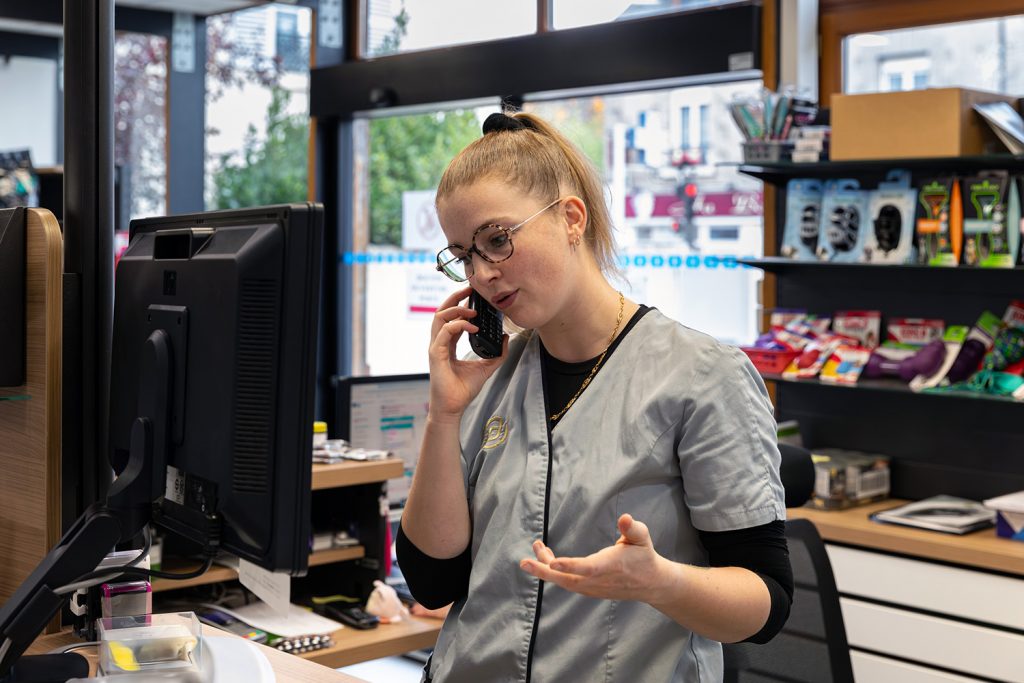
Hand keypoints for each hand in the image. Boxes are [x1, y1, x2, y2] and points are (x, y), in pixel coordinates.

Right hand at [428, 286, 507, 419]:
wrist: (453, 407)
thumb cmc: (463, 390)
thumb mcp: (486, 367)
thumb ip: (497, 353)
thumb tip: (505, 338)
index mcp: (448, 344)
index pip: (450, 317)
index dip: (459, 303)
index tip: (473, 295)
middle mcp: (440, 343)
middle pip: (441, 311)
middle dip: (454, 297)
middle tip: (469, 288)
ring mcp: (436, 347)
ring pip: (440, 317)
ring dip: (457, 309)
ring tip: (474, 310)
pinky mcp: (436, 354)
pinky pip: (445, 332)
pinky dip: (459, 325)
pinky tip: (473, 326)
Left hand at [519, 514, 669, 602]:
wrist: (650, 583)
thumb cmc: (643, 556)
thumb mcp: (642, 538)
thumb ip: (633, 528)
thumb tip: (624, 517)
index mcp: (610, 566)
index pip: (588, 568)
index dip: (570, 566)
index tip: (553, 563)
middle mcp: (598, 581)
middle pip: (567, 579)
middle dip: (544, 571)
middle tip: (524, 562)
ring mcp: (592, 588)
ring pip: (564, 581)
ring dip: (545, 567)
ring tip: (536, 547)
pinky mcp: (589, 590)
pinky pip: (567, 582)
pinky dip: (554, 572)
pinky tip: (545, 558)